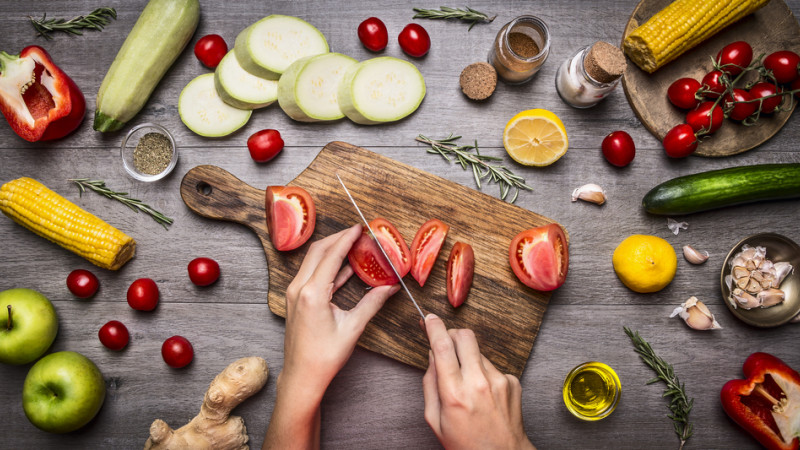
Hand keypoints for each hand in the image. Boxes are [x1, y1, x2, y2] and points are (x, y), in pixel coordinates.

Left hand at [265, 225, 398, 448]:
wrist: (302, 376)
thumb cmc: (324, 357)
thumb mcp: (353, 328)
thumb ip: (372, 303)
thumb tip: (390, 288)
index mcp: (313, 293)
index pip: (332, 255)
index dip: (347, 239)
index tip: (360, 228)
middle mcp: (299, 289)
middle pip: (318, 251)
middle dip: (338, 238)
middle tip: (358, 232)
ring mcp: (294, 293)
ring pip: (312, 260)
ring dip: (332, 250)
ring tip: (353, 245)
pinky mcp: (295, 299)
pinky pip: (311, 273)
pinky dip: (327, 266)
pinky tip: (346, 267)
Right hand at [422, 314, 534, 449]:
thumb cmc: (466, 444)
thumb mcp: (435, 420)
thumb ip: (430, 384)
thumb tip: (432, 356)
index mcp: (455, 394)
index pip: (443, 348)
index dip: (434, 328)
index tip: (429, 319)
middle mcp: (479, 383)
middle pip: (465, 336)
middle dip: (452, 334)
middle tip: (446, 345)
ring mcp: (499, 381)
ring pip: (478, 351)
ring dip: (469, 358)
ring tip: (467, 384)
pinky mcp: (512, 382)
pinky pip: (492, 366)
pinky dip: (484, 373)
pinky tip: (484, 393)